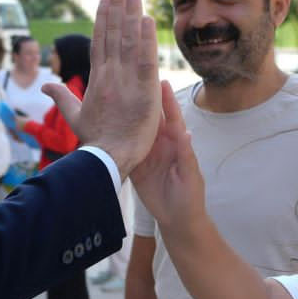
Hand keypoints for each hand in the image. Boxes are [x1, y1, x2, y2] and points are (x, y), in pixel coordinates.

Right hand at [47, 0, 160, 173]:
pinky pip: (145, 60)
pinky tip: (147, 20)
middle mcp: (110, 75)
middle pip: (114, 33)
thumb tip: (44, 84)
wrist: (107, 158)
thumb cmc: (94, 141)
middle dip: (116, 6)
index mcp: (97, 79)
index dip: (103, 19)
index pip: (100, 42)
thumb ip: (61, 97)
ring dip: (131, 14)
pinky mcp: (143, 90)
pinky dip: (146, 40)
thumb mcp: (75, 116)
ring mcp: (126, 81)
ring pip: (128, 41)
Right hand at [130, 83, 203, 230]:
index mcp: (176, 143)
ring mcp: (146, 154)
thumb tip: (185, 131)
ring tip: (118, 96)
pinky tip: (107, 125)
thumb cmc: (190, 196)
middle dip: (143, 100)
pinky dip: (117, 139)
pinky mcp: (134, 166)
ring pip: (135, 130)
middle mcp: (160, 144)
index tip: (161, 81)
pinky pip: (124, 149)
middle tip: (134, 79)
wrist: (178, 219)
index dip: (166, 99)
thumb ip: (186, 153)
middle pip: (150, 119)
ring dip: (127, 115)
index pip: (170, 117)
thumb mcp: (190, 174)